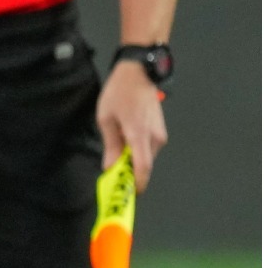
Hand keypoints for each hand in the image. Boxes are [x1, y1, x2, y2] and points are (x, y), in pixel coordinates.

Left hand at [97, 62, 167, 192]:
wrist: (138, 73)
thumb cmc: (119, 93)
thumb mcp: (106, 119)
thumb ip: (111, 145)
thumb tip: (111, 167)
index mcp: (139, 135)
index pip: (143, 167)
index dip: (137, 183)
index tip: (129, 194)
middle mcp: (154, 137)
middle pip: (144, 164)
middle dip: (130, 173)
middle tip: (114, 178)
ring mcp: (159, 134)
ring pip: (146, 156)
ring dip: (132, 160)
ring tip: (115, 155)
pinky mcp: (160, 130)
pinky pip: (148, 147)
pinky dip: (137, 151)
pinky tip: (123, 141)